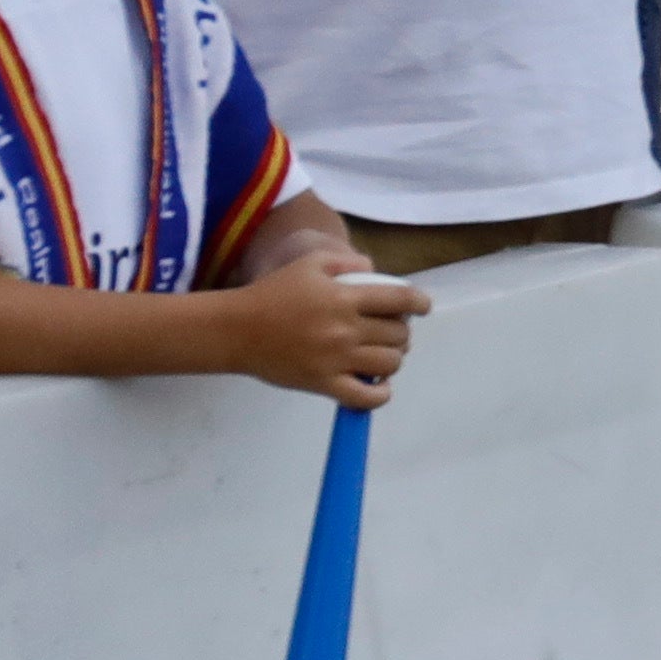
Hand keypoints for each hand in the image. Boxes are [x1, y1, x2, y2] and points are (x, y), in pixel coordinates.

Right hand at [218, 255, 425, 409]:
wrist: (237, 330)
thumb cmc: (274, 293)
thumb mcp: (311, 264)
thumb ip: (347, 261)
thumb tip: (375, 269)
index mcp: (346, 298)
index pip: (400, 300)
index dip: (420, 303)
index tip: (423, 307)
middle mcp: (346, 329)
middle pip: (399, 335)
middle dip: (402, 332)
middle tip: (391, 331)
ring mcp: (336, 360)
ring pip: (389, 364)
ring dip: (394, 358)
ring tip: (382, 354)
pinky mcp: (323, 384)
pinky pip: (365, 398)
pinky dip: (380, 394)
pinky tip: (379, 386)